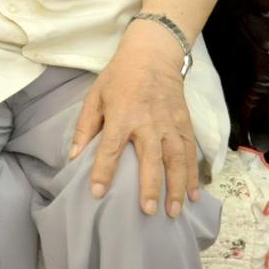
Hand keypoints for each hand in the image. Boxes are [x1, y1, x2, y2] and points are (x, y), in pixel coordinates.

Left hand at [68, 21, 201, 216]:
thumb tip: (74, 157)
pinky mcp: (185, 124)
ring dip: (177, 187)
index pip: (110, 148)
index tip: (98, 193)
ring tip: (174, 212)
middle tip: (148, 212)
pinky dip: (193, 175)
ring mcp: (170, 124)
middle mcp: (148, 123)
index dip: (103, 172)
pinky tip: (194, 195)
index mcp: (122, 116)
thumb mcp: (95, 97)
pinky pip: (191, 153)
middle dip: (150, 187)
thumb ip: (85, 127)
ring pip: (177, 160)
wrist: (153, 55)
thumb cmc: (119, 77)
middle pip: (150, 159)